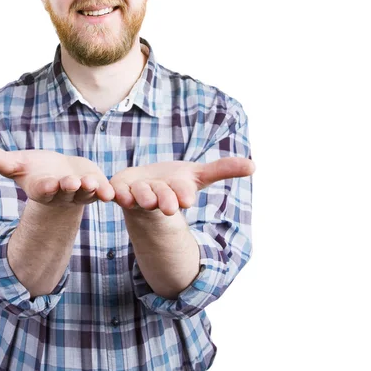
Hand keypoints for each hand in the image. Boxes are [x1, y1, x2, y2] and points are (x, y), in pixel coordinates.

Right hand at [0, 145, 114, 207]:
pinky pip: (102, 191)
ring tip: (93, 182)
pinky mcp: (96, 187)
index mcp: (42, 187)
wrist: (58, 175)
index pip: (43, 189)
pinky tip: (112, 191)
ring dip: (90, 188)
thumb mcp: (14, 163)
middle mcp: (62, 192)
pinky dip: (106, 191)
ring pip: (86, 192)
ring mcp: (80, 193)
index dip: (47, 186)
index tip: (49, 183)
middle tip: (74, 182)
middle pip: (67, 190)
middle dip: (70, 187)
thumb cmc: (34, 169)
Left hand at [110, 157, 255, 215]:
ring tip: (144, 194)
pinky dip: (115, 193)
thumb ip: (222, 169)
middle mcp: (155, 197)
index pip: (181, 194)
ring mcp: (135, 196)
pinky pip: (115, 193)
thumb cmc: (172, 182)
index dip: (182, 195)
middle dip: (164, 199)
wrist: (142, 187)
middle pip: (160, 198)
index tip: (185, 199)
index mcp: (175, 194)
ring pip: (137, 196)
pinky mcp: (118, 191)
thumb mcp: (197, 175)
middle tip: (167, 204)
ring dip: (140, 195)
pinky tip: (116, 192)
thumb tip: (254, 166)